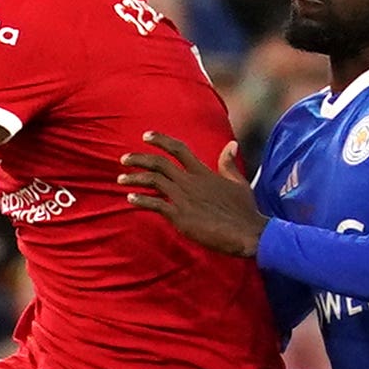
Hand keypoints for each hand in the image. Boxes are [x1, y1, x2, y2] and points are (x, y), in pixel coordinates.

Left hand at [117, 131, 263, 256]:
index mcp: (203, 172)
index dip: (161, 140)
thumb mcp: (238, 182)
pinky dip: (140, 200)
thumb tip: (231, 144)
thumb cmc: (244, 210)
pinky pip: (154, 204)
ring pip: (153, 181)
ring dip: (134, 178)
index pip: (179, 149)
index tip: (146, 135)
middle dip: (139, 159)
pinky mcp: (180, 216)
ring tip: (120, 179)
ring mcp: (184, 198)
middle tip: (124, 159)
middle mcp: (191, 182)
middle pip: (159, 163)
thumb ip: (229, 163)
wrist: (247, 232)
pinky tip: (130, 199)